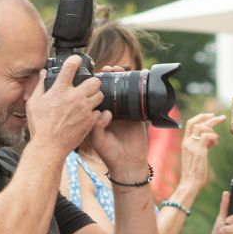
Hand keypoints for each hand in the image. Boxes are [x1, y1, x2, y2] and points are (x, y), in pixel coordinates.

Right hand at [25, 55, 108, 155]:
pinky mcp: (90, 121)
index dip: (75, 60)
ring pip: (100, 95)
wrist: (49, 146)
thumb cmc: (40, 126)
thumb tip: (43, 73)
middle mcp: (74, 97)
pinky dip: (95, 112)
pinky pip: (99, 112)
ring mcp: (84, 109)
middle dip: (93, 82)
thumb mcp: (33, 103)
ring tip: (89, 101)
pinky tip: (89, 115)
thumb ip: (39, 85)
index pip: (71, 67)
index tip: (77, 60)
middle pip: (95, 80)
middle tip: (88, 87)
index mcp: (59, 90)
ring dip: (96, 96)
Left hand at [87, 64, 148, 181]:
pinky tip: (137, 80)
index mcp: (99, 116)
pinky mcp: (137, 116)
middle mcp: (111, 112)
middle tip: (109, 68)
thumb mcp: (99, 141)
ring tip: (120, 69)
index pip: (95, 96)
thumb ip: (97, 127)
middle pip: (110, 90)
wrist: (128, 165)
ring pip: (123, 92)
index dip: (95, 85)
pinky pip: (137, 100)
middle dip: (109, 78)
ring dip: (122, 80)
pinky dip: (138, 90)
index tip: (94, 74)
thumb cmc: (110, 154)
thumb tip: (103, 114)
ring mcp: (124, 113)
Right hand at [177, 112, 224, 193]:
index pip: (190, 123)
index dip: (201, 117)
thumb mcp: (195, 155)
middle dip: (211, 118)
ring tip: (217, 140)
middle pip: (197, 122)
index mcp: (185, 142)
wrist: (190, 182)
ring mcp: (192, 146)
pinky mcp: (199, 151)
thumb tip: (209, 139)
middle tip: (222, 118)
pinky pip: (207, 136)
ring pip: (202, 127)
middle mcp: (187, 142)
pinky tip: (215, 144)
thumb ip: (200, 145)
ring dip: (213, 131)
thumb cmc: (194, 171)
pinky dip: (214, 138)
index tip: (211, 116)